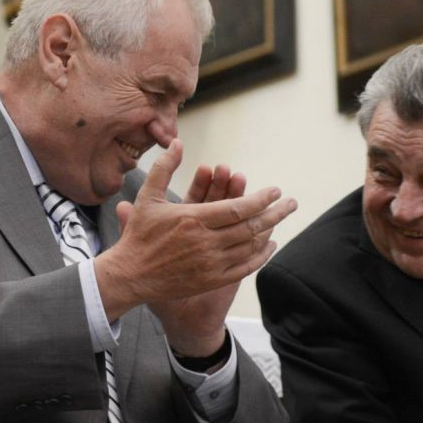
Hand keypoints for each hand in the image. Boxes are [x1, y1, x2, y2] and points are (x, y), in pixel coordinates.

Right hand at [95, 140, 296, 352]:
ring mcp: (210, 263)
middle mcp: (205, 242)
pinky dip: (261, 256)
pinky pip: (244, 267)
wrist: (130, 275)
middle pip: (250, 227)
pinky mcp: (211, 279)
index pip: (237, 208)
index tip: (274, 191)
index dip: (260, 199)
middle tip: (292, 203)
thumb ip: (164, 168)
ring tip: (281, 218)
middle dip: (275, 213)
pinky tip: (270, 245)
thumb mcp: (147, 197)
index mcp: (193, 219)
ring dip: (270, 231)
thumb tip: (177, 143)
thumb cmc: (139, 234)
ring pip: (250, 246)